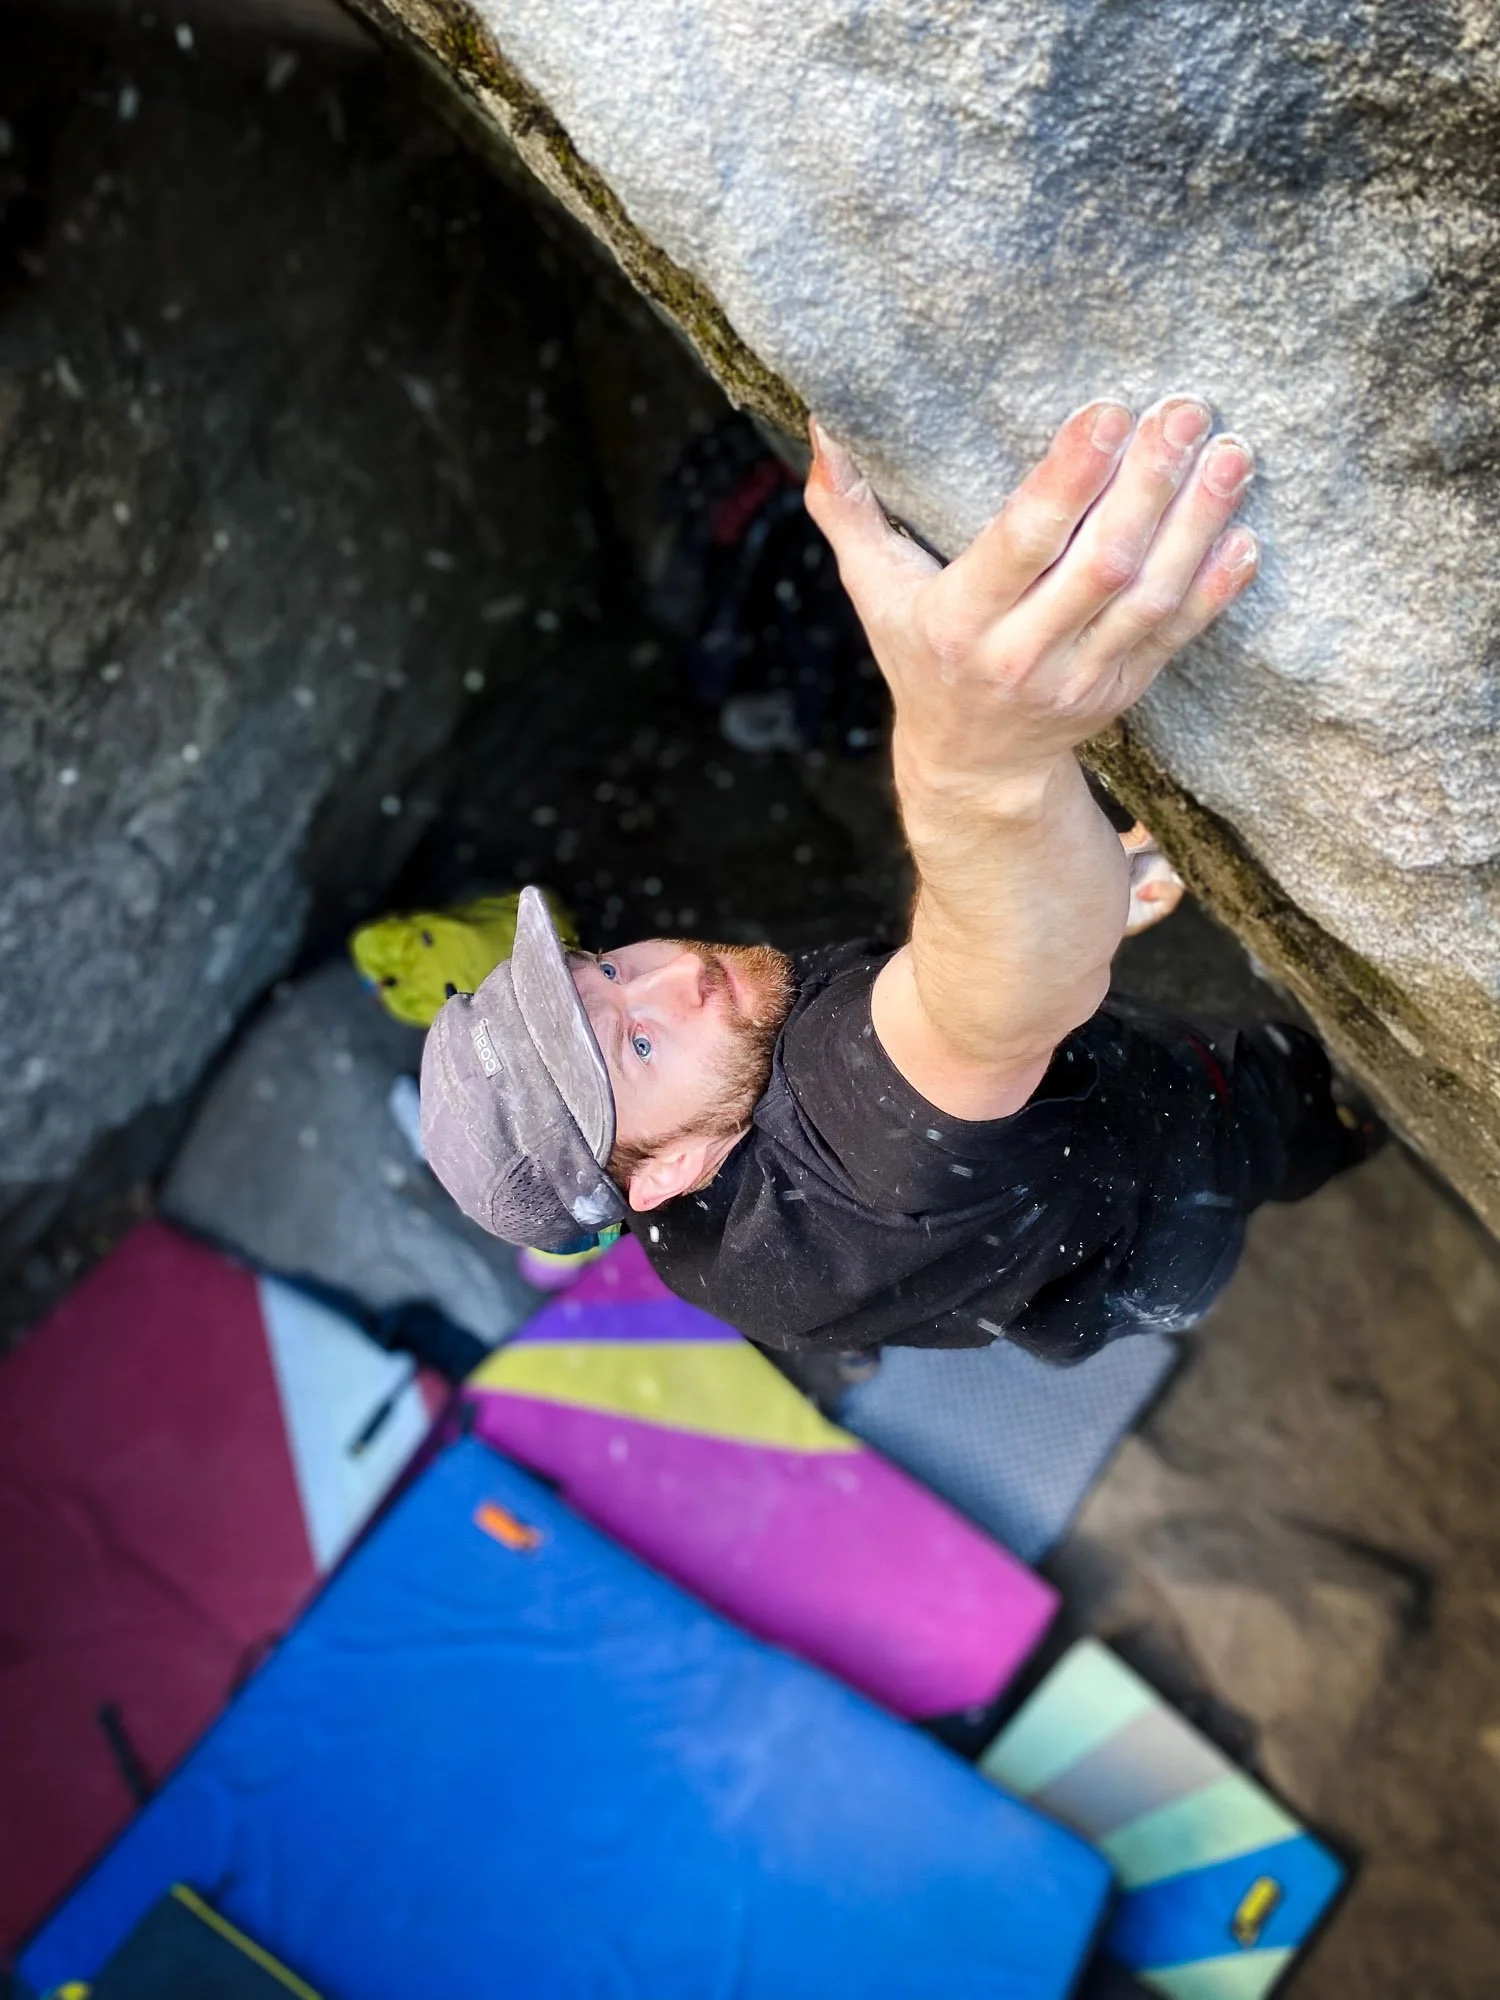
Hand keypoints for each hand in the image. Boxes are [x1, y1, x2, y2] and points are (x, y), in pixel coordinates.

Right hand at [804, 397, 1255, 799]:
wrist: (974, 768)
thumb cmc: (921, 656)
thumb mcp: (875, 592)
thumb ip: (849, 510)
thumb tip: (823, 425)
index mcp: (960, 622)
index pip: (1021, 546)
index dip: (1067, 482)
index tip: (1107, 413)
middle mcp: (1022, 655)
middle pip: (1100, 566)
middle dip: (1148, 487)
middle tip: (1184, 413)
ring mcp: (1081, 678)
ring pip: (1150, 599)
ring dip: (1195, 525)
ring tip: (1230, 455)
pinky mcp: (1125, 688)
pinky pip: (1179, 637)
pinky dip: (1216, 588)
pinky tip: (1242, 533)